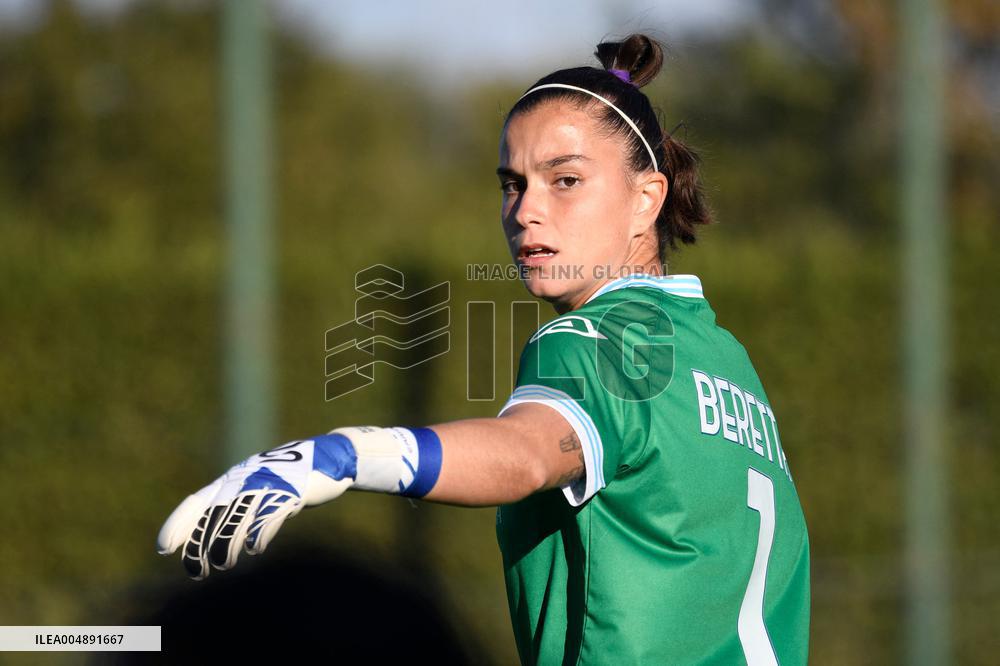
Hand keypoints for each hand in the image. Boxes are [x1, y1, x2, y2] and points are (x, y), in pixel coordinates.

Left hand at [157, 435, 355, 579]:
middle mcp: (246, 479)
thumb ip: (238, 505)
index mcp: (234, 479)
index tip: (164, 548)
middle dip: (201, 543)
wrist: (329, 456)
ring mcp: (269, 483)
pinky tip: (256, 549)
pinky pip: (272, 512)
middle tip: (196, 572)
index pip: (198, 501)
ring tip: (223, 565)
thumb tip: (210, 535)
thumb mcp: (259, 487)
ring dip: (228, 542)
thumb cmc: (289, 477)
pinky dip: (262, 531)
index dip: (180, 523)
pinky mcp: (293, 490)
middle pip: (215, 513)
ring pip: (240, 515)